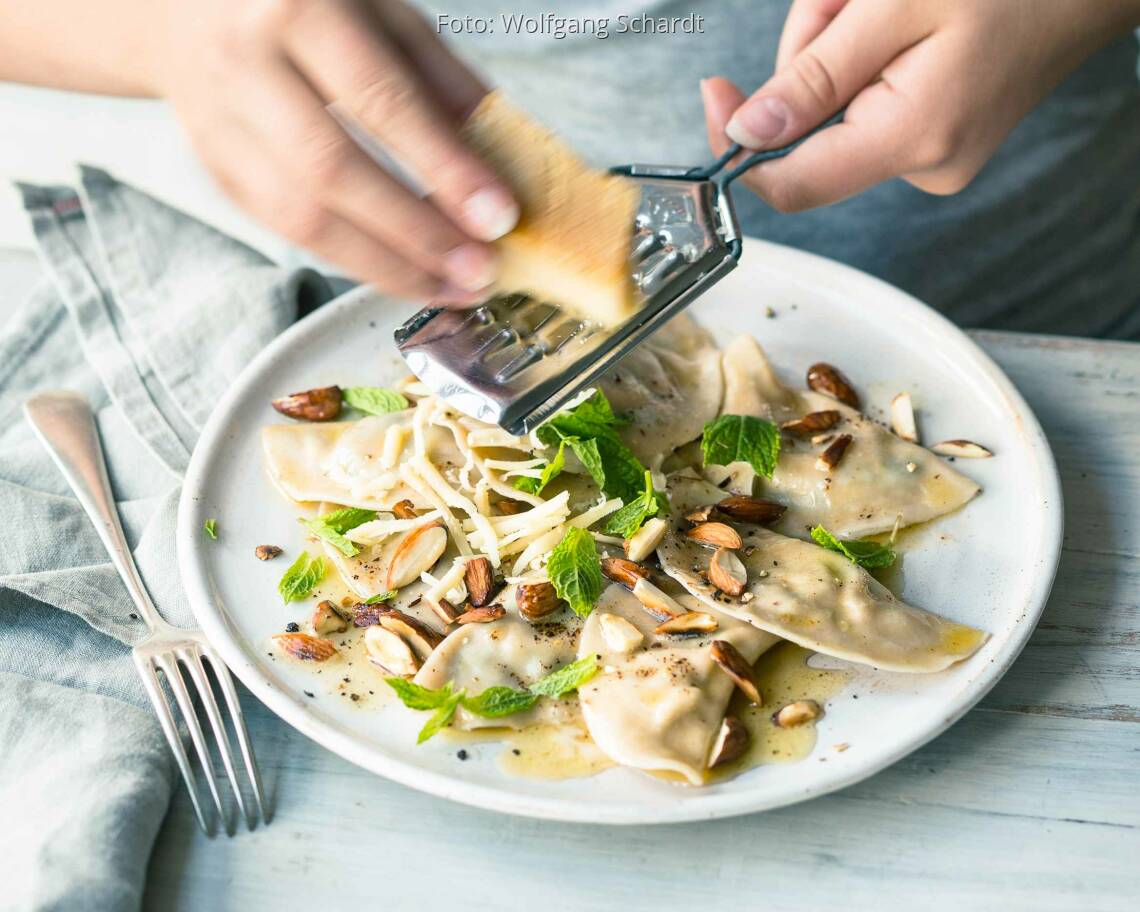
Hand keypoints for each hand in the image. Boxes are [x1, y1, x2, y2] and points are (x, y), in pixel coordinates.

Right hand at [154, 0, 516, 297]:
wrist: (183, 6)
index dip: (443, 167)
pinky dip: (351, 260)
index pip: (381, 103)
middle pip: (334, 172)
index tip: (498, 216)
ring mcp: (220, 124)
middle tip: (478, 271)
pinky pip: (286, 232)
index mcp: (299, 9)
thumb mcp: (379, 8)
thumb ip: (438, 76)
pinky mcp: (217, 170)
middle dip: (416, 234)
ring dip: (386, 266)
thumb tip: (498, 155)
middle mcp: (248, 66)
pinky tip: (401, 273)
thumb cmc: (301, 1)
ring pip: (302, 217)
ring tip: (449, 287)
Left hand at [701, 0, 1139, 211]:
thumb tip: (743, 133)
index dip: (737, 146)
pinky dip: (865, 58)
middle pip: (810, 132)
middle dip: (808, 57)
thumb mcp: (895, 5)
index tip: (714, 92)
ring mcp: (932, 157)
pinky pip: (867, 104)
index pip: (792, 184)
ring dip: (837, 47)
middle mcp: (923, 165)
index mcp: (912, 139)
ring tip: (881, 2)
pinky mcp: (936, 138)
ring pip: (836, 110)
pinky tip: (901, 23)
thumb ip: (813, 77)